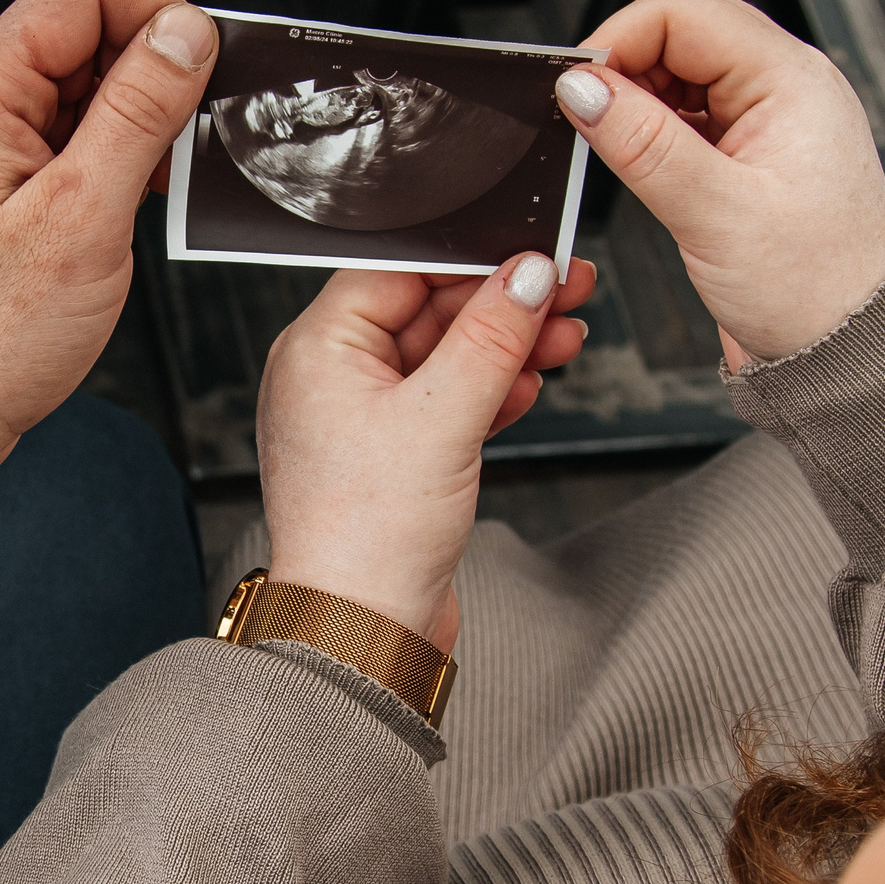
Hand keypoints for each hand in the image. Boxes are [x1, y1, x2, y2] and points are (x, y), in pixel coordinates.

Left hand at [0, 0, 215, 481]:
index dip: (156, 14)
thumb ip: (138, 112)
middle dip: (148, 73)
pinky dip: (105, 156)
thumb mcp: (84, 217)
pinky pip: (58, 136)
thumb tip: (184, 33)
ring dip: (131, 120)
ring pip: (75, 87)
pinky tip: (129, 203)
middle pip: (79, 31)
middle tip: (187, 142)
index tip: (205, 68)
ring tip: (154, 187)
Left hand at [258, 254, 594, 650]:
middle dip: (500, 303)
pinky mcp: (392, 455)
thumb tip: (525, 276)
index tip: (531, 254)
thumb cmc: (366, 535)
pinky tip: (530, 385)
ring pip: (444, 357)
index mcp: (317, 349)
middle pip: (427, 310)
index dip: (471, 260)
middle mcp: (332, 376)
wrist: (361, 628)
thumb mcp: (442, 418)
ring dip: (506, 346)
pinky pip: (445, 402)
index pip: (399, 271)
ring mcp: (361, 417)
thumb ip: (490, 338)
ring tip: (564, 335)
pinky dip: (490, 392)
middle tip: (567, 289)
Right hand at [556, 0, 884, 367]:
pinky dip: (651, 135)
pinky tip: (639, 170)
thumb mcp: (715, 214)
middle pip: (679, 36)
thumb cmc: (811, 289)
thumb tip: (582, 87)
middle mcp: (785, 88)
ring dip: (636, 106)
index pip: (685, 15)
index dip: (620, 41)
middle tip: (585, 124)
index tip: (575, 90)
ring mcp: (766, 122)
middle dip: (623, 72)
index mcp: (793, 80)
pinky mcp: (748, 157)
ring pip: (678, 77)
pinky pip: (686, 119)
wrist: (848, 352)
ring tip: (619, 158)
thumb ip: (642, 143)